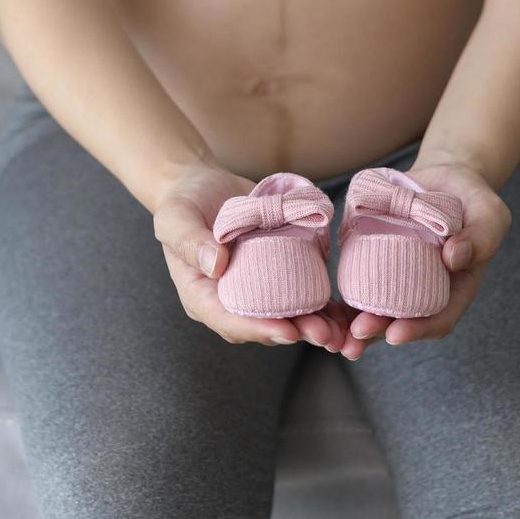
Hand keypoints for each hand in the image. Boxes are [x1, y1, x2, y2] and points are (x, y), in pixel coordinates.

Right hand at [152, 162, 347, 351]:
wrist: (203, 185)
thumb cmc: (183, 202)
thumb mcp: (175, 218)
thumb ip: (190, 241)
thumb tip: (215, 265)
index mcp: (202, 295)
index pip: (228, 320)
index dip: (258, 328)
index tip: (285, 331)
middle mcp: (231, 298)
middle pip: (263, 324)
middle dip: (294, 331)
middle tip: (323, 335)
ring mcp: (257, 288)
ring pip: (286, 315)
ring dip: (314, 325)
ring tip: (340, 332)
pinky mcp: (278, 273)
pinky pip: (301, 294)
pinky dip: (323, 305)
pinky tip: (344, 312)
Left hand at [338, 159, 510, 358]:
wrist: (444, 179)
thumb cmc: (473, 200)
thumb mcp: (489, 214)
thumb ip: (480, 237)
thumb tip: (454, 258)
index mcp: (455, 289)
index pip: (439, 318)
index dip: (419, 329)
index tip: (396, 334)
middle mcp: (423, 290)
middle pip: (401, 320)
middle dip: (378, 332)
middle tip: (357, 333)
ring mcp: (397, 278)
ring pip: (375, 308)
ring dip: (353, 324)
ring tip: (334, 336)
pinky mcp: (374, 259)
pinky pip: (357, 281)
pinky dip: (342, 296)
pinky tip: (323, 306)